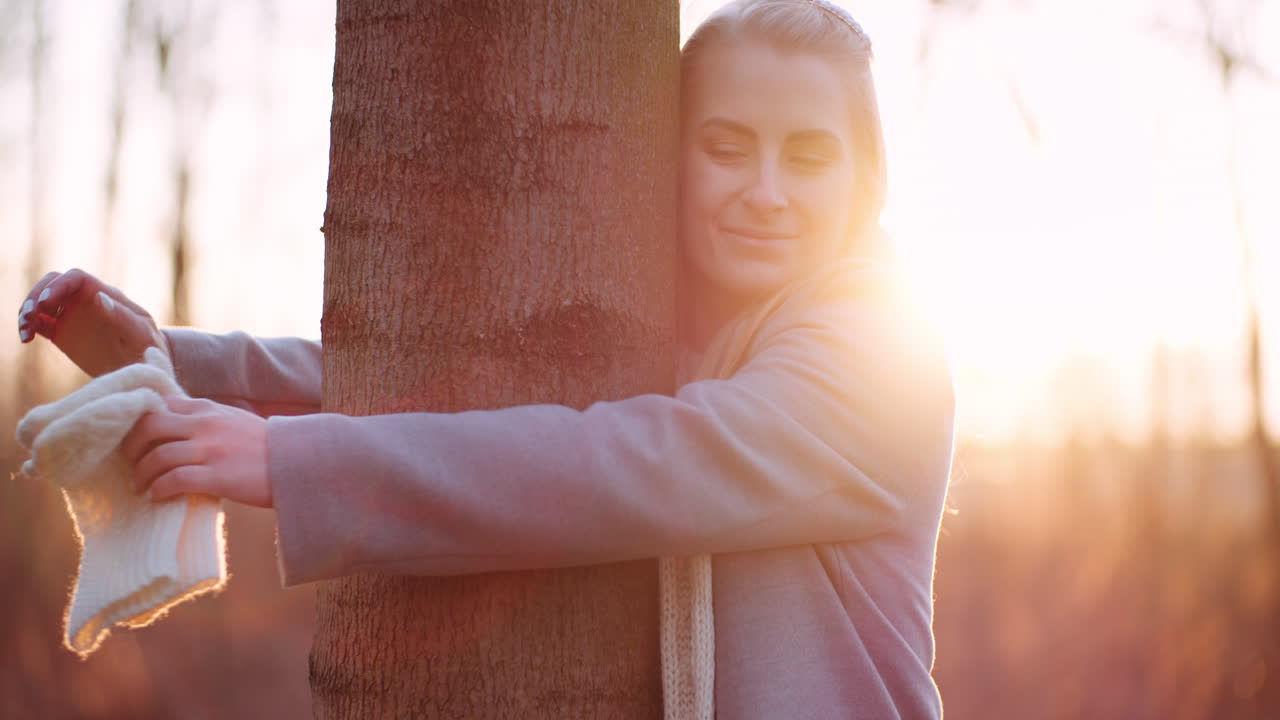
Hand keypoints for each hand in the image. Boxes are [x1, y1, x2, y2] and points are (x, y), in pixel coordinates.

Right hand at [18, 269, 170, 377]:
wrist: (147, 367)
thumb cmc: (150, 346)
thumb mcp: (141, 332)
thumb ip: (121, 316)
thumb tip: (98, 297)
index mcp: (105, 294)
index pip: (75, 278)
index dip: (58, 286)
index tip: (46, 302)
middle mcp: (85, 301)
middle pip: (52, 285)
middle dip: (36, 296)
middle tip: (30, 315)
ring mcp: (72, 317)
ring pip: (41, 303)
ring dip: (28, 311)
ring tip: (26, 331)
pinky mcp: (63, 334)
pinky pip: (40, 324)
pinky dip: (29, 327)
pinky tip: (27, 338)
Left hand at [123, 396, 272, 508]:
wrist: (298, 463)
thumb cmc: (264, 446)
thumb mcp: (232, 419)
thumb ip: (203, 418)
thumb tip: (172, 424)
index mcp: (207, 409)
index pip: (158, 405)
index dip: (137, 422)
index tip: (134, 440)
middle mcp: (205, 425)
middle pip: (149, 427)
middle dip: (132, 448)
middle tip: (131, 464)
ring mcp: (211, 450)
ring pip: (157, 457)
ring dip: (142, 475)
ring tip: (141, 487)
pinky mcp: (217, 476)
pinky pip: (174, 481)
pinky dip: (159, 490)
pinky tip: (158, 496)